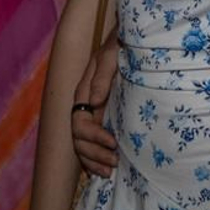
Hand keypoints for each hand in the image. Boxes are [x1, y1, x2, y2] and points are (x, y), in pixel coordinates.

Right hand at [73, 34, 119, 176]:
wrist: (131, 38)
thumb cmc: (122, 44)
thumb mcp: (113, 55)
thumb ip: (102, 76)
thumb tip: (94, 102)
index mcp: (84, 91)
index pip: (80, 123)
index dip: (93, 137)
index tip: (113, 143)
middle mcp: (86, 103)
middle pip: (78, 138)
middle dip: (94, 153)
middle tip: (114, 163)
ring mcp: (94, 110)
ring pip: (82, 143)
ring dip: (93, 159)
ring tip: (110, 171)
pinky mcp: (105, 114)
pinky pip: (92, 141)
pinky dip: (94, 157)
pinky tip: (103, 169)